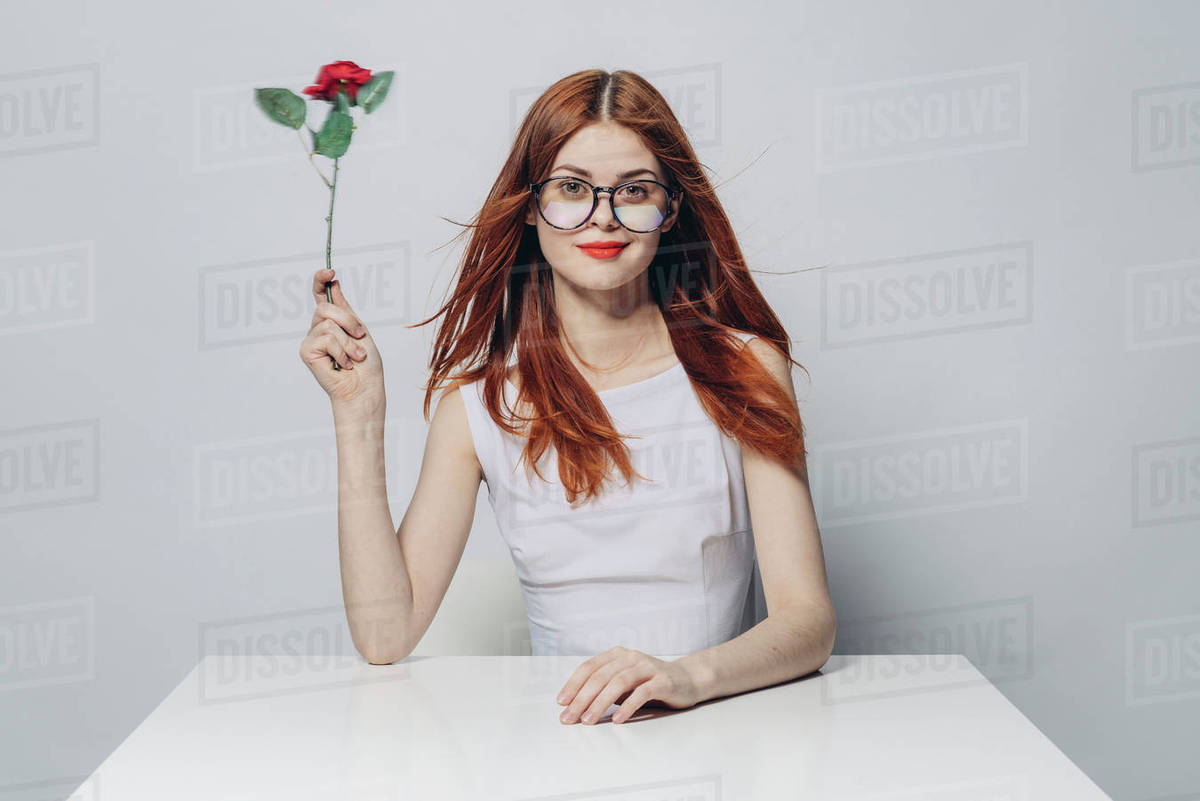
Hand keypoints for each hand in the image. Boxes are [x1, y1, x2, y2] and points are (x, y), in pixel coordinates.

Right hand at [299, 268, 384, 415]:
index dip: (321, 280)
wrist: (364, 388)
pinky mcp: (307, 351)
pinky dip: (341, 352)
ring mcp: (311, 339)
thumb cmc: (366, 365)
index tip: (329, 271)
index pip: (321, 295)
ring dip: (349, 342)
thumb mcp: (360, 331)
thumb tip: (335, 283)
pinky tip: (343, 365)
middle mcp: (318, 328)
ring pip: (329, 324)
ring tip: (355, 358)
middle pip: (327, 307)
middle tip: (360, 338)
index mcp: (333, 321)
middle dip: (349, 321)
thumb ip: (345, 309)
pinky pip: (326, 338)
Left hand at [555, 646, 704, 724]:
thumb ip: (603, 688)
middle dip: (582, 698)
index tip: (562, 703)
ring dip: (600, 703)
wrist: (686, 680)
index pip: (589, 667)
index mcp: (617, 655)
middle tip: (570, 717)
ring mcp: (647, 667)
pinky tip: (617, 719)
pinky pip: (641, 693)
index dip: (573, 684)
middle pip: (600, 676)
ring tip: (589, 720)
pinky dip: (627, 706)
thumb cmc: (649, 684)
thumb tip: (575, 706)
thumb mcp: (622, 684)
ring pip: (618, 682)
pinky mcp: (662, 681)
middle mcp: (630, 657)